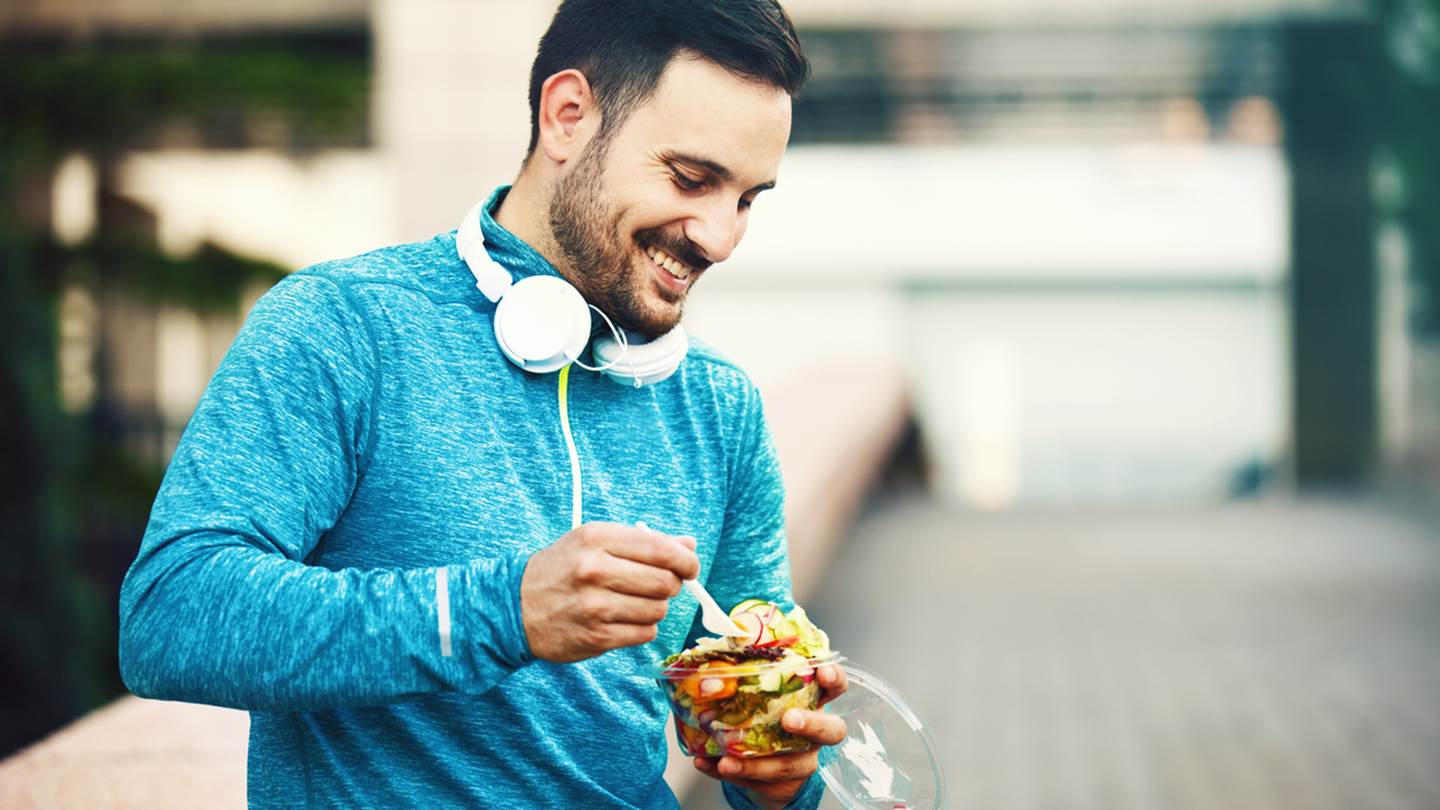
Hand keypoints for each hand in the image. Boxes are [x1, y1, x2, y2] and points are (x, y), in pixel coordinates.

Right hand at [521, 522, 699, 661]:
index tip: (690, 566)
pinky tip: (624, 618)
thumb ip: (645, 542)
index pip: (661, 549)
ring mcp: (595, 606)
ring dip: (655, 607)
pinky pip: (644, 633)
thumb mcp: (596, 541)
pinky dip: (642, 627)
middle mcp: (595, 570)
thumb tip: (690, 545)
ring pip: (658, 610)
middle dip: (671, 585)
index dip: (685, 560)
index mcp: (597, 538)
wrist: (515, 605)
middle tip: (659, 585)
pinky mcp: (596, 637)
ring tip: (634, 601)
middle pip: (665, 582)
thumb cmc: (564, 568)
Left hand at [693, 664, 848, 808]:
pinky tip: (707, 764)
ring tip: (726, 761)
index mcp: (812, 702)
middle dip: (811, 724)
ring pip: (787, 765)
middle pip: (830, 730)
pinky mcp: (783, 785)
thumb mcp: (758, 695)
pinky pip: (758, 782)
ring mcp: (802, 761)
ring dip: (754, 763)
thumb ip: (741, 681)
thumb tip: (709, 673)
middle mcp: (815, 734)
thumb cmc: (764, 718)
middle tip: (789, 720)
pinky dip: (729, 773)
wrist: (763, 765)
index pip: (835, 687)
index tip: (821, 672)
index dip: (833, 679)